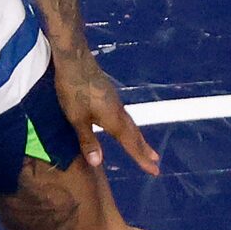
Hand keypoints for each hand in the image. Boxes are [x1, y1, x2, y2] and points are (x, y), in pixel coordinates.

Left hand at [52, 50, 160, 176]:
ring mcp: (114, 100)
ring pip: (130, 122)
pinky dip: (128, 124)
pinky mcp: (107, 92)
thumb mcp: (77, 118)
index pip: (131, 144)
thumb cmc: (74, 90)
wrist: (74, 58)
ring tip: (144, 146)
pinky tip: (122, 123)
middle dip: (144, 149)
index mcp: (114, 119)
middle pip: (134, 133)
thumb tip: (98, 163)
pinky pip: (123, 114)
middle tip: (156, 161)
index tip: (155, 171)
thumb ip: (88, 140)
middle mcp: (118, 111)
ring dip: (138, 136)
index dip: (141, 158)